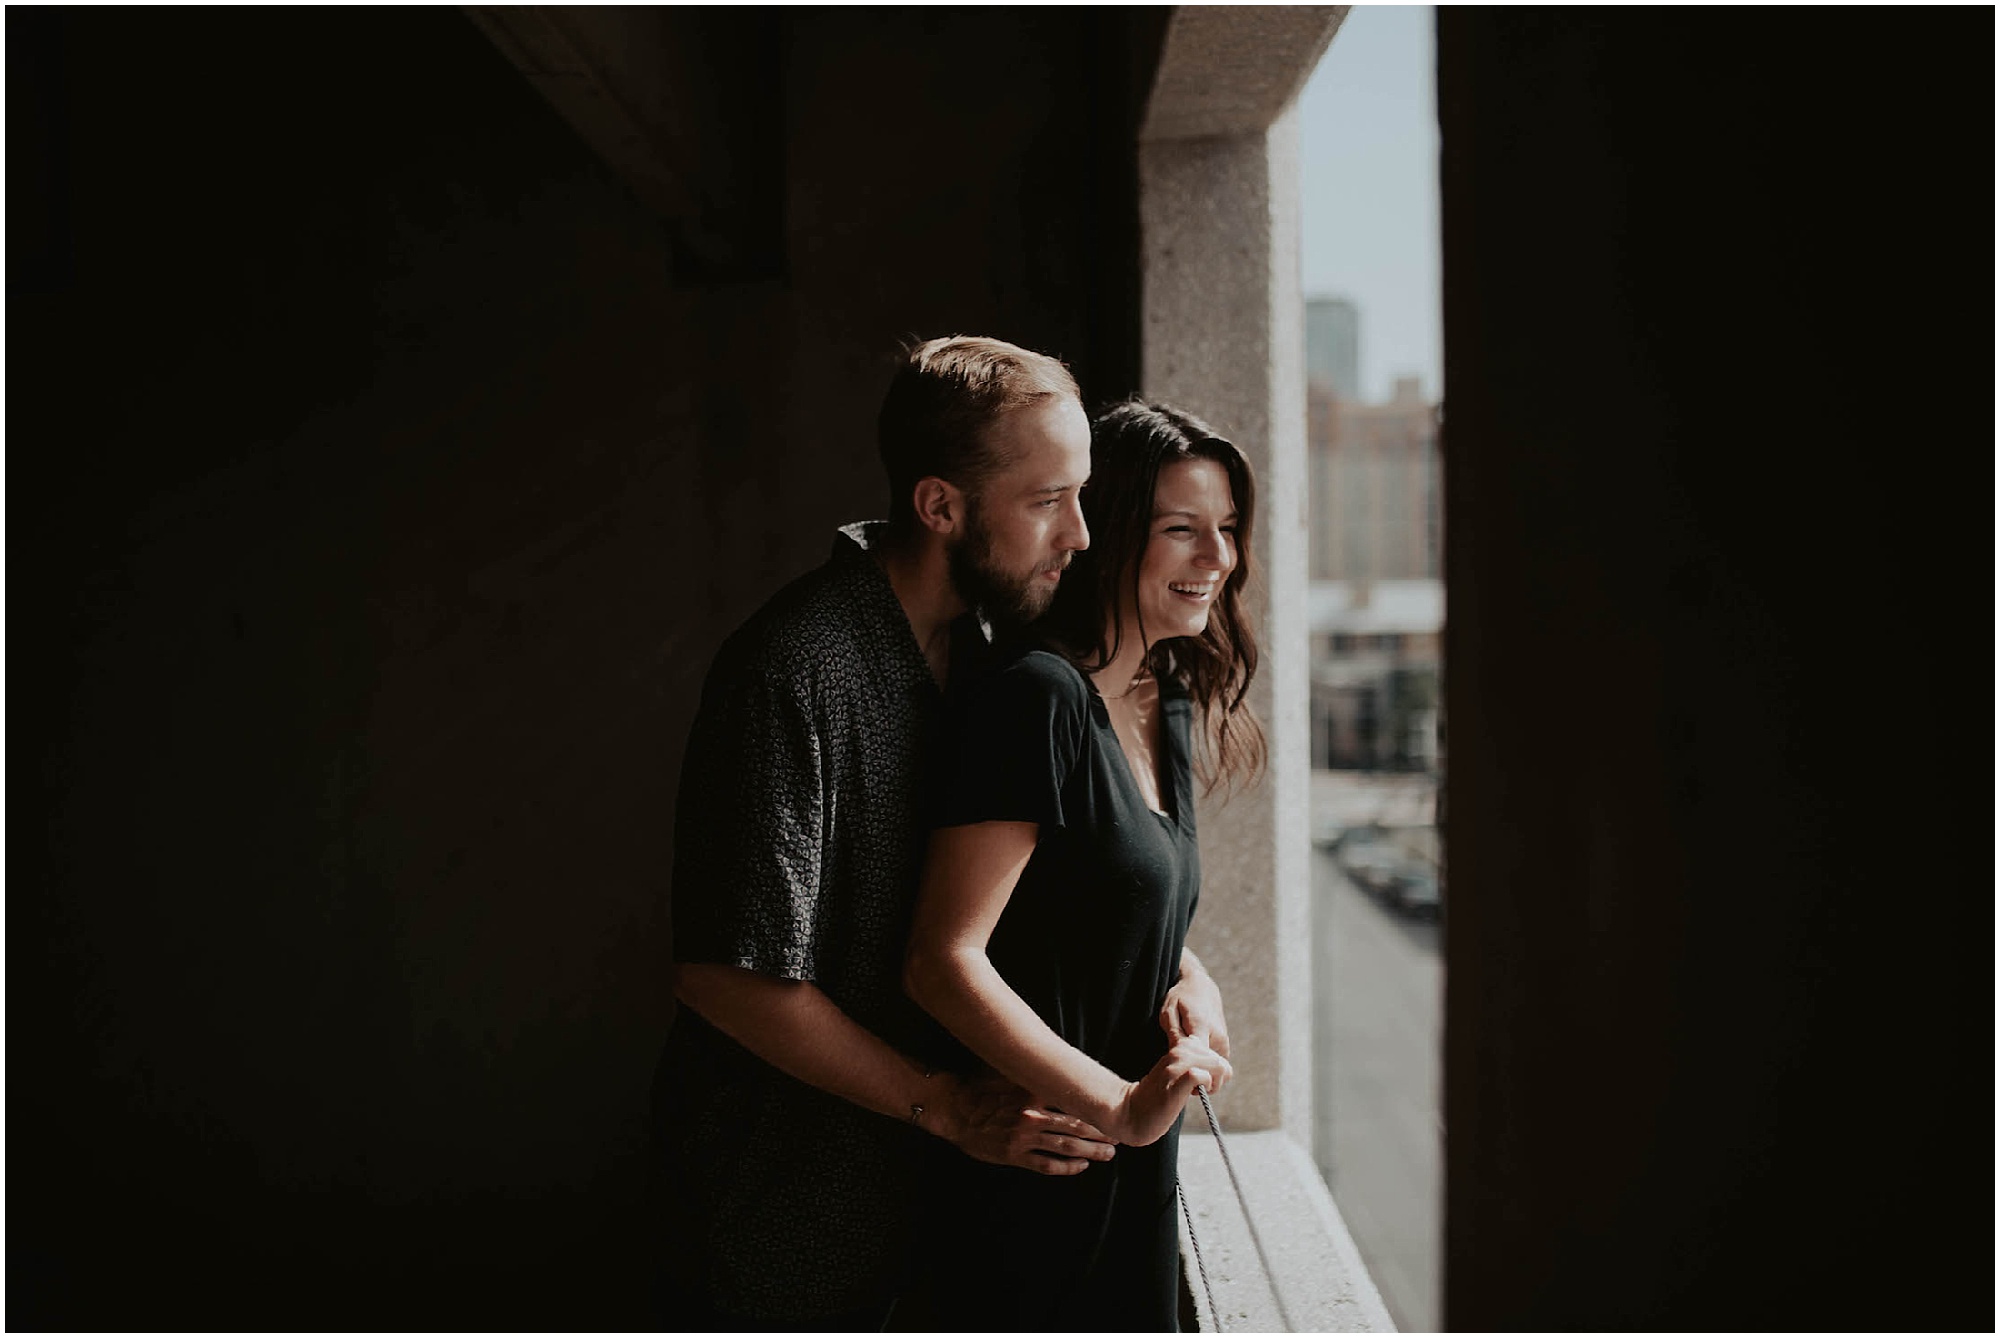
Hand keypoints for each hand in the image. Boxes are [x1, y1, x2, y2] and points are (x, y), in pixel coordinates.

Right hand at [932, 1073, 1116, 1176]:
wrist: (952, 1109)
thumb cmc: (978, 1088)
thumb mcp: (1006, 1072)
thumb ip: (1032, 1073)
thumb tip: (1059, 1064)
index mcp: (1032, 1093)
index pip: (1072, 1101)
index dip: (1094, 1107)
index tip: (1111, 1109)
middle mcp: (1032, 1116)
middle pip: (1075, 1126)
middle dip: (1100, 1132)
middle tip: (1118, 1136)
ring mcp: (1024, 1138)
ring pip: (1066, 1147)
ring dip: (1090, 1151)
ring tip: (1108, 1154)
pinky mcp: (1014, 1156)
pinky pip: (1046, 1165)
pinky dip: (1066, 1167)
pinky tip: (1081, 1167)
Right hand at [1112, 1037, 1230, 1146]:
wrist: (1131, 1113)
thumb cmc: (1158, 1097)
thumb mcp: (1176, 1071)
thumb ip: (1193, 1062)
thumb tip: (1221, 1066)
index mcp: (1181, 1046)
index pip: (1215, 1052)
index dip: (1215, 1071)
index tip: (1200, 1082)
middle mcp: (1179, 1050)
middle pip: (1220, 1060)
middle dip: (1217, 1079)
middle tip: (1198, 1090)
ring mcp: (1176, 1064)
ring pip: (1216, 1065)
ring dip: (1212, 1084)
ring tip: (1194, 1092)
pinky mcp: (1175, 1080)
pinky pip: (1202, 1076)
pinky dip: (1205, 1087)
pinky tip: (1192, 1094)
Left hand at [1160, 967, 1231, 1093]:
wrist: (1201, 987)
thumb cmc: (1181, 997)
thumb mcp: (1169, 1012)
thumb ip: (1173, 1035)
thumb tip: (1176, 1057)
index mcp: (1202, 1027)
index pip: (1197, 1060)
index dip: (1186, 1073)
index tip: (1176, 1079)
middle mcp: (1217, 1038)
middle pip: (1204, 1069)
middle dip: (1190, 1074)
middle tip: (1175, 1074)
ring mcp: (1223, 1044)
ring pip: (1210, 1069)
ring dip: (1197, 1070)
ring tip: (1181, 1065)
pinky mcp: (1224, 1047)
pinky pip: (1213, 1065)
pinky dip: (1202, 1066)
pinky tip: (1189, 1060)